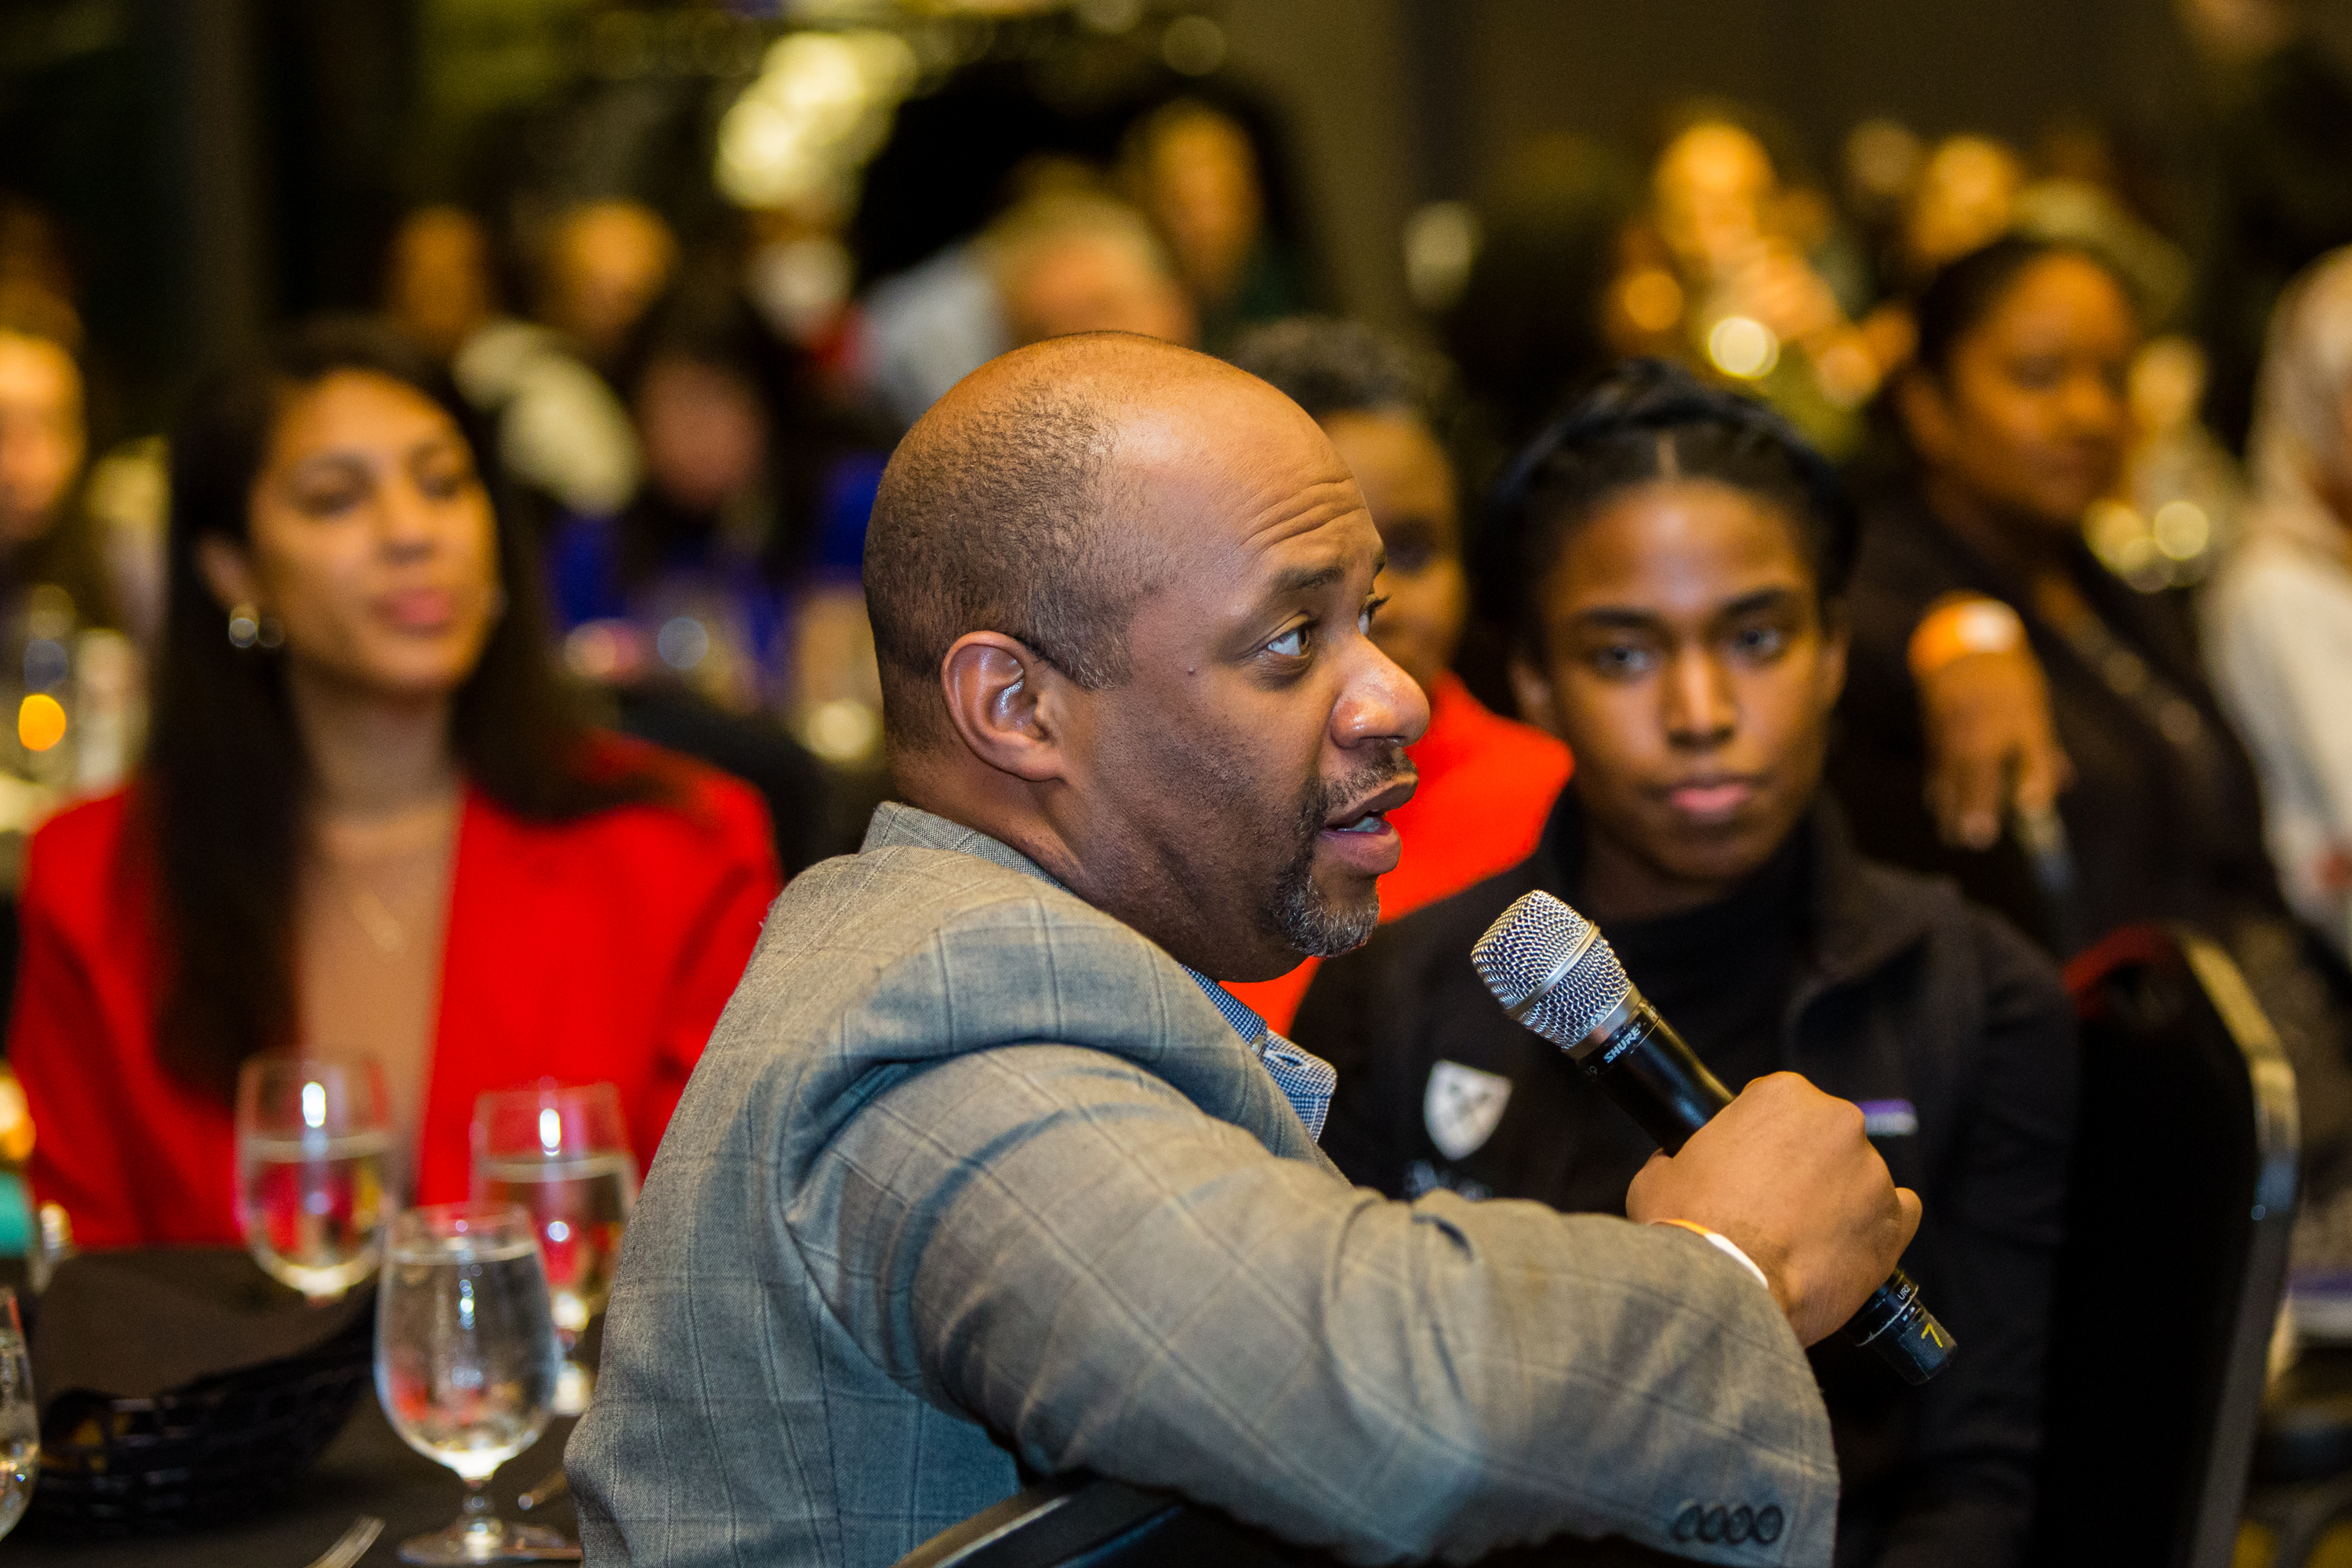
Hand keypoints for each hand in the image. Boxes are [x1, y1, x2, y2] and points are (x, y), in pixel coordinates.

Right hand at [1626, 1073, 1921, 1345]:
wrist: (1725, 1289)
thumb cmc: (1689, 1227)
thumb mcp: (1660, 1172)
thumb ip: (1681, 1154)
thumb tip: (1679, 1161)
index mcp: (1781, 1094)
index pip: (1780, 1103)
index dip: (1762, 1137)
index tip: (1752, 1167)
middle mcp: (1836, 1121)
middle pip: (1825, 1135)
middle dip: (1804, 1164)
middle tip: (1773, 1204)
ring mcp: (1871, 1171)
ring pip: (1859, 1175)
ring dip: (1838, 1198)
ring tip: (1802, 1238)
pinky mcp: (1894, 1222)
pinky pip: (1898, 1212)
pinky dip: (1876, 1226)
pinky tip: (1845, 1246)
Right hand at [1917, 646, 2071, 849]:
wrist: (1962, 652)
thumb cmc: (2006, 685)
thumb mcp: (2032, 712)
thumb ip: (2041, 754)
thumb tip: (2054, 791)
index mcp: (2012, 722)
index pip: (2022, 759)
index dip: (2026, 784)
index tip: (2021, 813)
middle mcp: (1980, 729)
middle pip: (1978, 774)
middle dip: (1975, 807)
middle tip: (1976, 838)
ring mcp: (1954, 731)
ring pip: (1952, 774)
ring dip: (1952, 806)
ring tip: (1953, 835)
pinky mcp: (1935, 733)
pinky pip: (1936, 765)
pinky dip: (1937, 787)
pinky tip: (1937, 806)